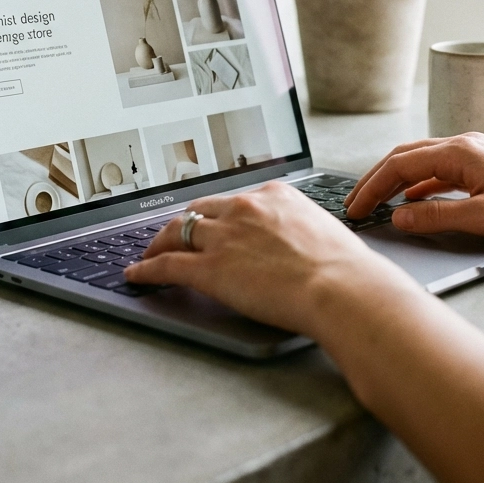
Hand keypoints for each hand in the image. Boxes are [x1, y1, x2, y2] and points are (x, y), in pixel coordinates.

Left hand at [125, 181, 401, 336]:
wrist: (341, 287)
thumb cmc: (345, 269)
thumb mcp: (323, 232)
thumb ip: (301, 230)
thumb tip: (302, 245)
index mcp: (275, 195)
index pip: (234, 200)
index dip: (217, 213)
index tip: (213, 221)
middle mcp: (244, 208)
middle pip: (199, 210)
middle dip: (184, 223)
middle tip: (174, 235)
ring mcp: (224, 237)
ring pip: (177, 232)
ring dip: (159, 243)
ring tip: (150, 253)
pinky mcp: (209, 268)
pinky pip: (168, 265)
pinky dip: (147, 269)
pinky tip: (138, 274)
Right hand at [345, 132, 483, 244]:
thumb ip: (437, 217)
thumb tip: (398, 216)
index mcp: (460, 151)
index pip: (400, 165)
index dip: (372, 187)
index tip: (354, 209)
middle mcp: (464, 144)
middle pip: (405, 157)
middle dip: (376, 180)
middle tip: (355, 204)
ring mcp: (475, 153)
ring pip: (421, 162)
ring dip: (395, 181)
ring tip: (376, 203)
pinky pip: (439, 170)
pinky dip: (418, 184)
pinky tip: (414, 201)